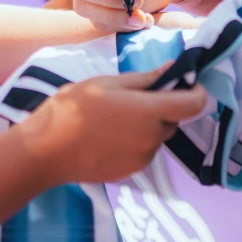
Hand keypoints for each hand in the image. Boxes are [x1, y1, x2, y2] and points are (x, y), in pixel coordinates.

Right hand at [21, 67, 207, 184]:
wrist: (45, 151)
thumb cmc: (73, 109)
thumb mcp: (108, 84)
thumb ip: (145, 79)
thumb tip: (173, 69)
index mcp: (149, 113)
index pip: (194, 104)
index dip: (196, 91)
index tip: (186, 81)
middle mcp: (152, 139)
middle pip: (174, 120)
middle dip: (164, 106)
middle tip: (135, 95)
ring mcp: (142, 159)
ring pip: (158, 136)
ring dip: (149, 124)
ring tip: (116, 115)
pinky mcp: (130, 172)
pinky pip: (145, 150)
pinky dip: (137, 140)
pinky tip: (110, 134)